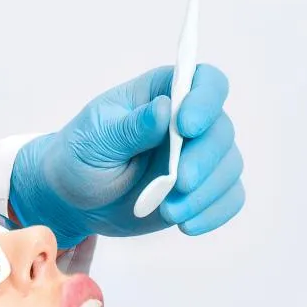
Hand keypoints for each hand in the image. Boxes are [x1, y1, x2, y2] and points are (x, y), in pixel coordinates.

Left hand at [10, 65, 244, 242]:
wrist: (76, 199)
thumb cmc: (82, 156)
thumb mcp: (95, 140)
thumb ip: (130, 127)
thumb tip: (164, 108)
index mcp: (163, 93)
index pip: (204, 81)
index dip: (205, 100)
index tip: (186, 127)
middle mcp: (189, 121)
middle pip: (222, 129)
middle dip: (205, 158)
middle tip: (180, 181)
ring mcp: (198, 156)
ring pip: (229, 166)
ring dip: (206, 192)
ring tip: (170, 211)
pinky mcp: (202, 189)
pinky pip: (229, 197)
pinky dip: (214, 212)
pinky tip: (188, 225)